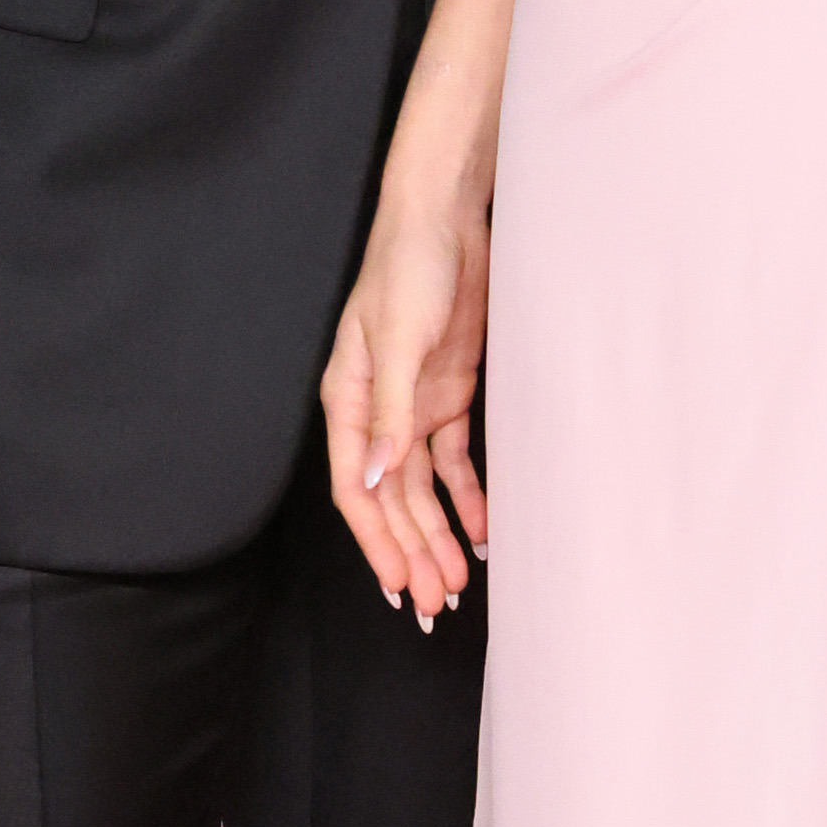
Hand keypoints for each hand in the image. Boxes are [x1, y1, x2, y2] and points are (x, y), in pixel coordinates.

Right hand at [322, 172, 490, 627]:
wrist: (448, 220)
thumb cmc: (408, 267)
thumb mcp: (396, 338)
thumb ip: (389, 412)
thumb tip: (374, 479)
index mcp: (348, 402)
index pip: (356, 490)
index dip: (375, 542)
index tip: (396, 586)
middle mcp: (376, 413)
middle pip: (390, 501)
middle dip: (409, 554)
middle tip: (430, 606)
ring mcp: (414, 407)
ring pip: (421, 490)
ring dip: (435, 536)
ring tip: (453, 586)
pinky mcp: (447, 394)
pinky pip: (453, 462)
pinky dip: (465, 498)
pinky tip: (478, 533)